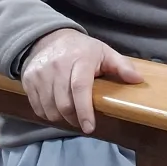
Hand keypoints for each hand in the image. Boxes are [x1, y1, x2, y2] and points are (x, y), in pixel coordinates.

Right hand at [20, 28, 143, 133]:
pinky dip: (48, 113)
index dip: (85, 110)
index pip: (80, 88)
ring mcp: (40, 74)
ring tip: (71, 114)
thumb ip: (122, 66)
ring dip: (62, 118)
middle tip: (83, 122)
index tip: (90, 127)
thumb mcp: (104, 52)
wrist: (48, 38)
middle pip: (63, 103)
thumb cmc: (82, 49)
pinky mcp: (28, 81)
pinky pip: (37, 107)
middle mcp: (57, 67)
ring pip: (49, 108)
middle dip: (75, 118)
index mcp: (80, 59)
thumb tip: (138, 80)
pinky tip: (57, 109)